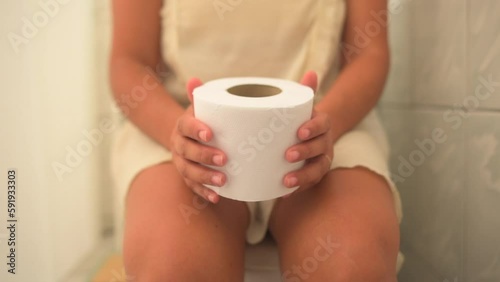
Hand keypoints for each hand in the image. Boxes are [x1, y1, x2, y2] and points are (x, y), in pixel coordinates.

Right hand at [170, 78, 225, 203]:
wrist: (187, 135)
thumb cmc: (202, 119)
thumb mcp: (200, 107)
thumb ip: (199, 96)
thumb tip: (194, 80)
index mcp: (182, 126)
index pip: (185, 126)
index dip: (196, 130)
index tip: (210, 134)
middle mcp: (178, 144)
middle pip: (186, 151)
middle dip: (204, 156)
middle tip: (223, 158)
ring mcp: (181, 162)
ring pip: (188, 171)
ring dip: (205, 177)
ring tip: (223, 181)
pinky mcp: (187, 176)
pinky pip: (192, 186)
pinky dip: (203, 192)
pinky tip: (217, 197)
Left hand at [283, 71, 333, 192]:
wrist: (313, 134)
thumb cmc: (301, 119)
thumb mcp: (303, 105)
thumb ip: (305, 92)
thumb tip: (310, 73)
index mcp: (322, 124)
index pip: (323, 124)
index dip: (313, 128)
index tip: (300, 131)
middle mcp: (325, 143)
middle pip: (320, 149)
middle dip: (305, 152)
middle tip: (287, 155)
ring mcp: (321, 160)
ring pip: (317, 170)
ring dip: (303, 176)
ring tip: (286, 181)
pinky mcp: (313, 174)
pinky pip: (309, 184)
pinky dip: (298, 189)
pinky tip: (283, 194)